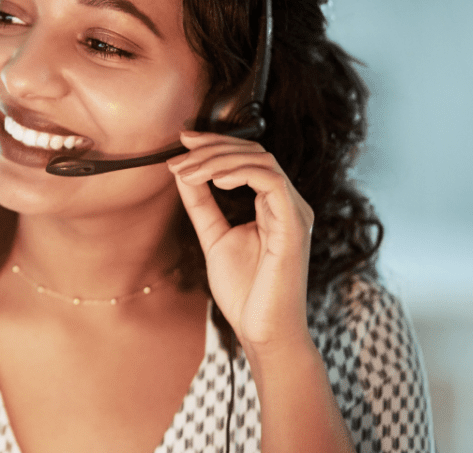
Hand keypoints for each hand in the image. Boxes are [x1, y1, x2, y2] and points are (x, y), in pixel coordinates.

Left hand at [167, 130, 313, 350]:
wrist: (262, 331)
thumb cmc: (245, 291)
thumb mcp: (214, 237)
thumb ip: (203, 206)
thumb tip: (183, 173)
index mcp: (274, 205)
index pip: (248, 158)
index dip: (215, 144)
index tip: (183, 142)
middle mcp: (288, 203)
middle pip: (254, 153)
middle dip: (213, 147)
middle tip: (179, 154)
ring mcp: (294, 213)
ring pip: (261, 161)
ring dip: (218, 160)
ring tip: (187, 171)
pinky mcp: (294, 226)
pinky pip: (272, 182)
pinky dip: (241, 174)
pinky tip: (215, 180)